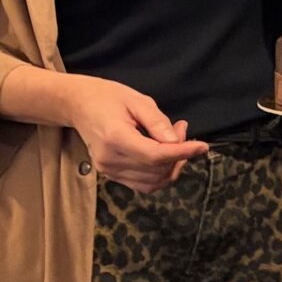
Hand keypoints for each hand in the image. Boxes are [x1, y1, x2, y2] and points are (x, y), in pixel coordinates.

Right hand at [63, 75, 209, 190]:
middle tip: (182, 129)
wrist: (79, 105)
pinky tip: (164, 154)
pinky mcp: (111, 174)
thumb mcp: (137, 100)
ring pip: (153, 182)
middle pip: (156, 170)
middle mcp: (110, 160)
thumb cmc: (108, 97)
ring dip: (172, 165)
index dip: (182, 153)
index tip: (202, 146)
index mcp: (115, 138)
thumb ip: (157, 122)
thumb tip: (176, 141)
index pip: (155, 155)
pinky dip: (160, 173)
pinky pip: (143, 184)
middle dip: (179, 154)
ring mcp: (108, 170)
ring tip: (175, 140)